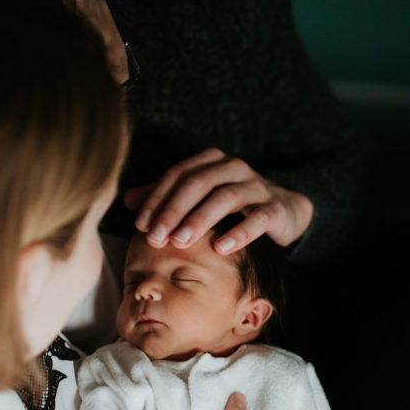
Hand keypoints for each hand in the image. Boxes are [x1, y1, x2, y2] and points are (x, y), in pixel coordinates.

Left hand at [125, 148, 313, 254]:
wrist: (281, 212)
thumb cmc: (231, 207)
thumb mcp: (197, 199)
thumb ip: (165, 197)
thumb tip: (127, 200)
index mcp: (211, 162)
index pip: (177, 175)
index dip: (157, 199)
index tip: (140, 225)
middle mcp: (233, 168)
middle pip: (198, 183)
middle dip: (173, 211)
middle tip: (156, 237)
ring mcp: (256, 186)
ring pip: (224, 197)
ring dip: (199, 220)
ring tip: (181, 242)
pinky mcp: (275, 208)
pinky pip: (257, 218)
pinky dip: (238, 232)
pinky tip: (220, 248)